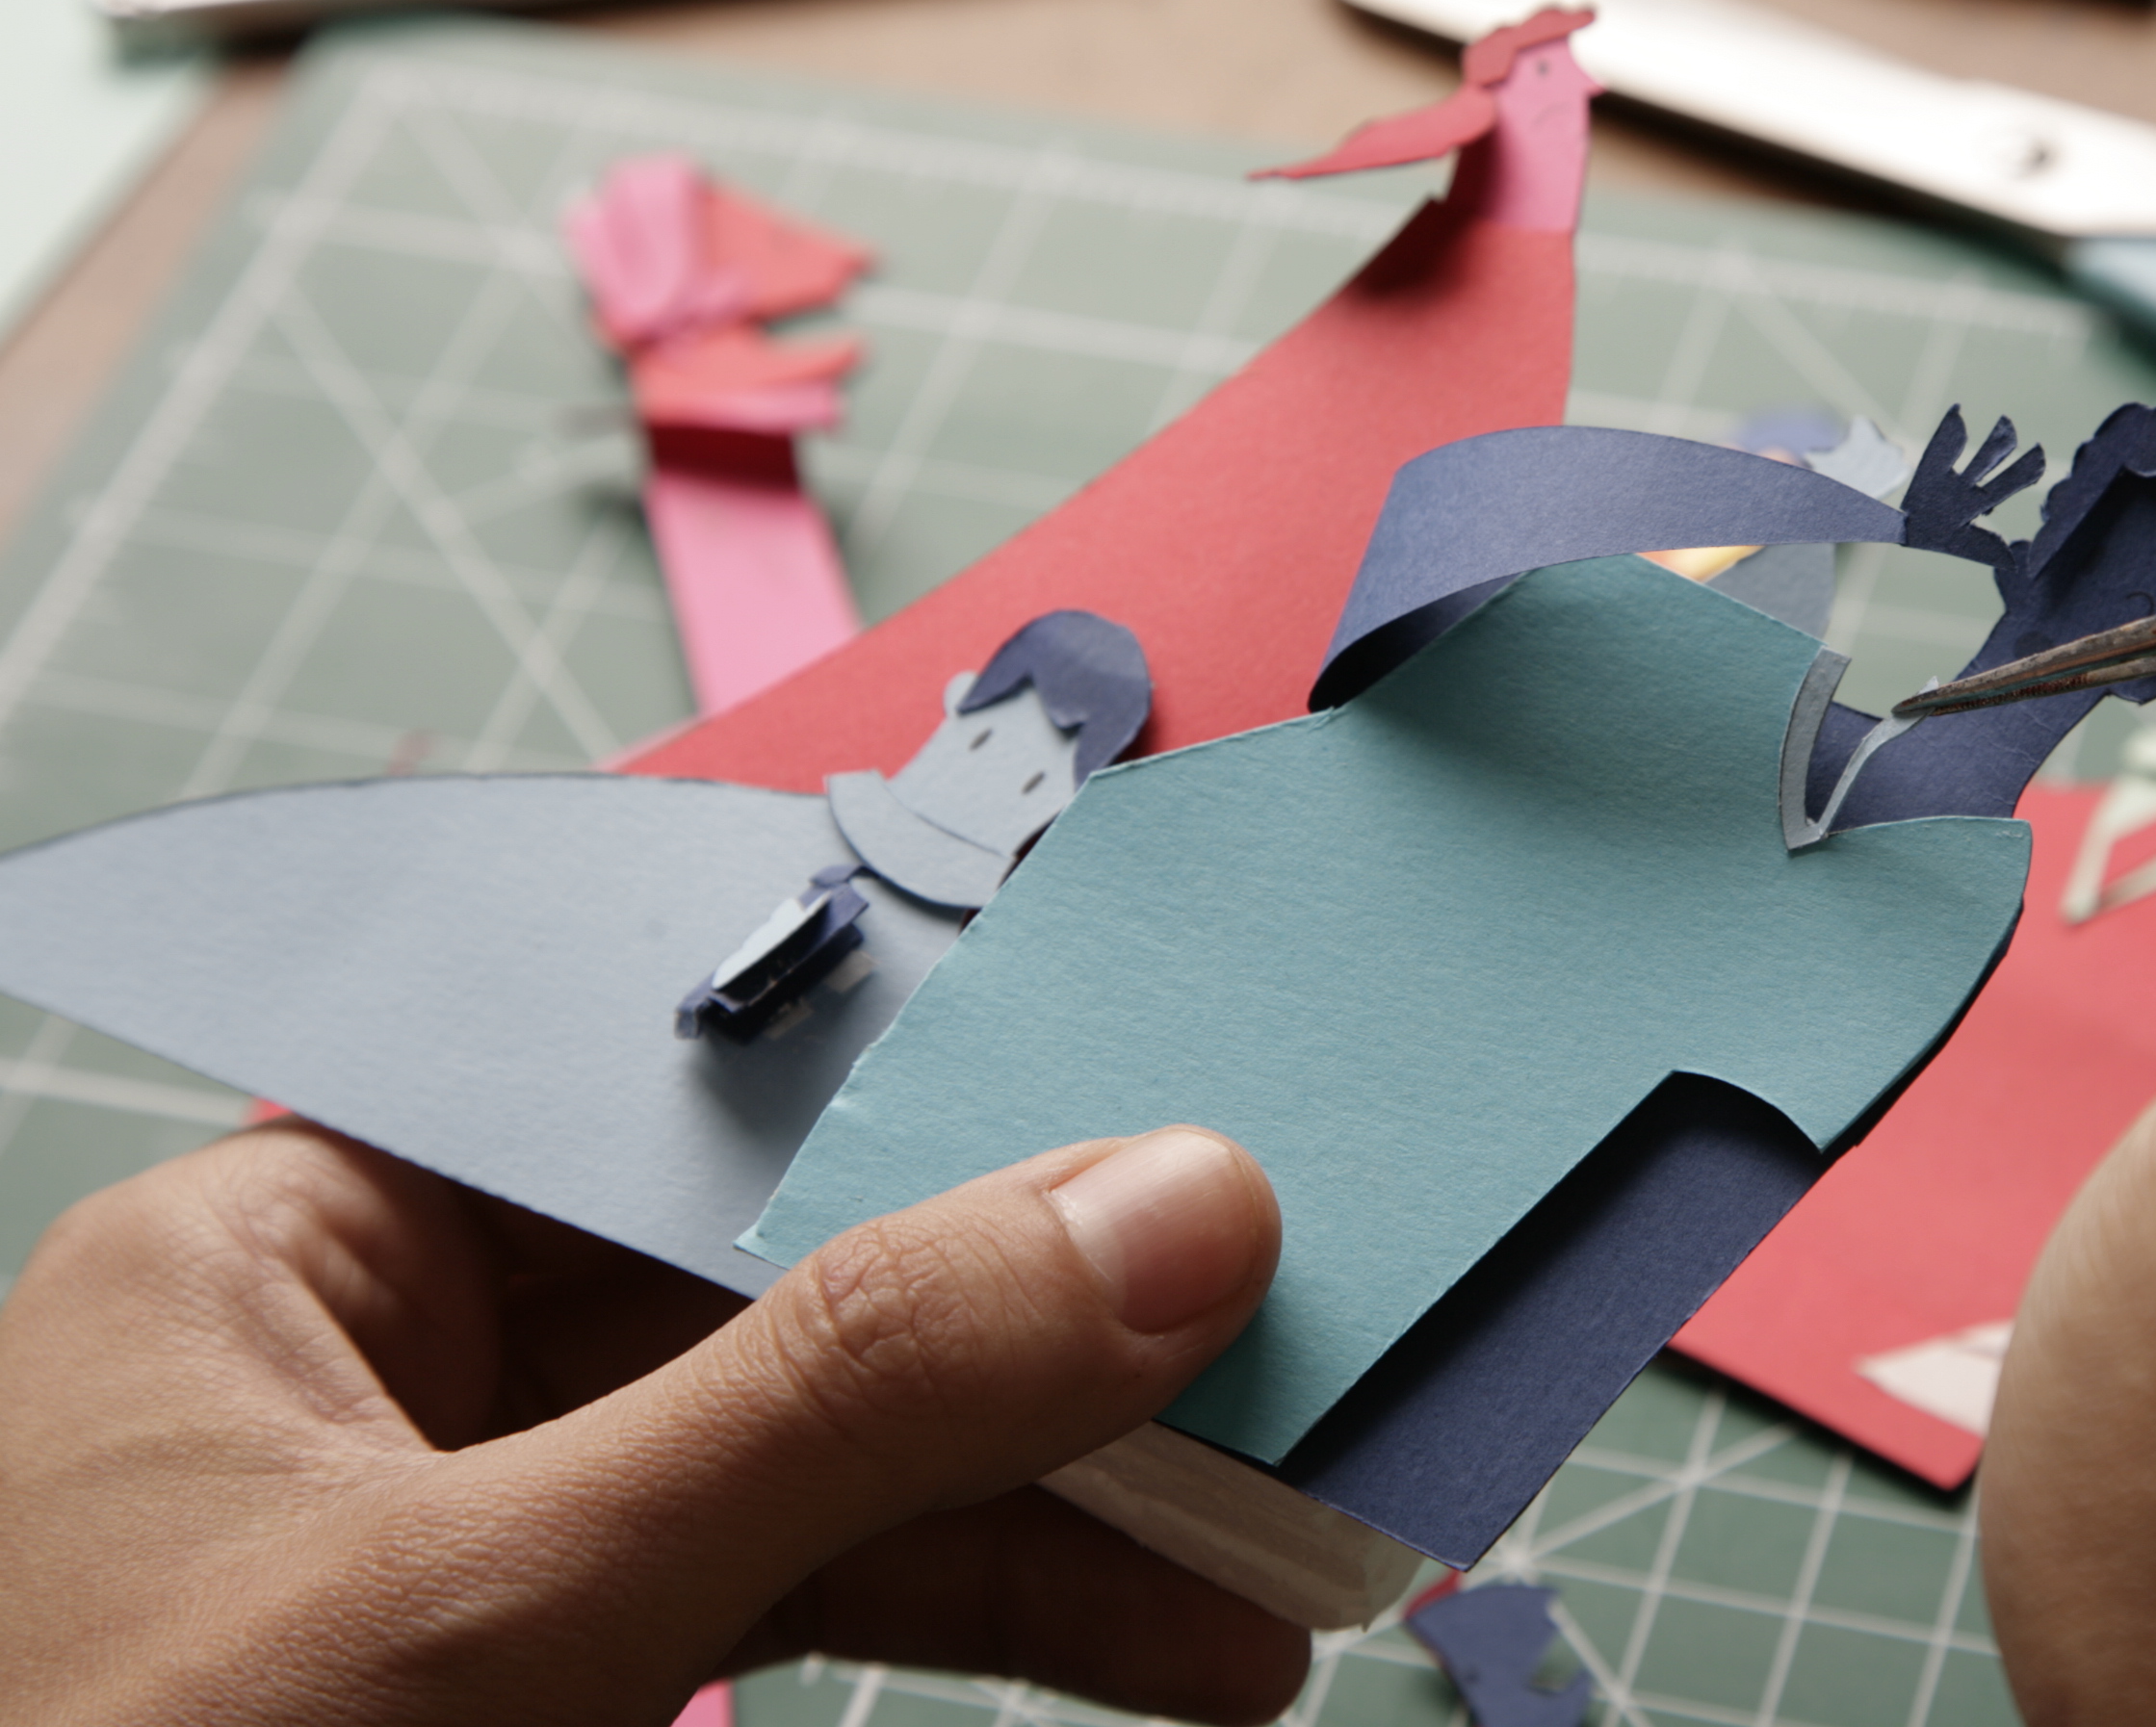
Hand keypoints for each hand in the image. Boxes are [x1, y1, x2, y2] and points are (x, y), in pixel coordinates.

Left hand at [0, 1117, 1300, 1725]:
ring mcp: (482, 1548)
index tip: (1154, 1122)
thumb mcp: (510, 1607)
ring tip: (1269, 1557)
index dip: (919, 1091)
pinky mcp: (560, 1688)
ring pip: (829, 1462)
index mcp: (279, 1267)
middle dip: (1038, 1346)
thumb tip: (1165, 1211)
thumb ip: (844, 1400)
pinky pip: (816, 1597)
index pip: (657, 1105)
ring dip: (1063, 1513)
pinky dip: (991, 1620)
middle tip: (1272, 1359)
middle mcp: (381, 1379)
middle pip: (781, 1290)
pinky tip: (1152, 1645)